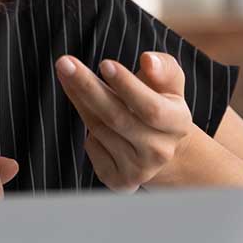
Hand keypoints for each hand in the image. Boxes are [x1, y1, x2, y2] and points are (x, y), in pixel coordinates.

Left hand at [55, 51, 193, 192]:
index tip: (104, 64)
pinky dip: (88, 129)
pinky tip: (93, 116)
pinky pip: (92, 147)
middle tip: (64, 63)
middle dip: (88, 88)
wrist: (158, 147)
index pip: (151, 108)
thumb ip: (163, 68)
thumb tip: (148, 60)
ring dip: (80, 99)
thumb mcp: (169, 83)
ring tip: (69, 75)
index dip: (127, 86)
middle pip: (117, 118)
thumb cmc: (160, 103)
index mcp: (177, 124)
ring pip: (99, 129)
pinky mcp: (119, 181)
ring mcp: (140, 170)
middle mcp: (160, 151)